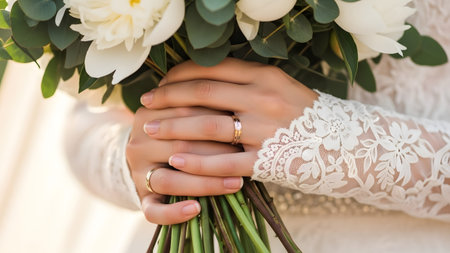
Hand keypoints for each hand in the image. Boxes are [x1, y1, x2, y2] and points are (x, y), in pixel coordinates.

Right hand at [127, 106, 241, 224]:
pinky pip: (153, 210)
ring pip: (169, 180)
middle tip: (246, 155)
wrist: (150, 154)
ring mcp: (137, 171)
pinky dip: (173, 213)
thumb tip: (243, 104)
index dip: (216, 118)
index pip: (184, 113)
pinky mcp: (141, 197)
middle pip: (179, 147)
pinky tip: (195, 210)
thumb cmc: (181, 130)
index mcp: (150, 114)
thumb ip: (205, 106)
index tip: (244, 122)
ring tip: (235, 183)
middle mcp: (139, 141)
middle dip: (216, 152)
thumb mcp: (186, 112)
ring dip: (204, 183)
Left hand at [140, 58, 317, 178]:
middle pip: (204, 92)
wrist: (345, 145)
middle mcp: (264, 98)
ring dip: (174, 126)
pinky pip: (224, 161)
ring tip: (150, 128)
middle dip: (168, 96)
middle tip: (146, 103)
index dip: (180, 75)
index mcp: (265, 76)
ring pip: (208, 125)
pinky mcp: (267, 160)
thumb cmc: (306, 117)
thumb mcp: (279, 89)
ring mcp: (265, 129)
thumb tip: (205, 81)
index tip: (161, 83)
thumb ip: (246, 83)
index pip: (212, 69)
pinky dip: (197, 162)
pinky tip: (176, 162)